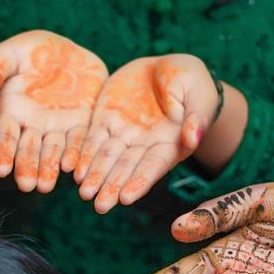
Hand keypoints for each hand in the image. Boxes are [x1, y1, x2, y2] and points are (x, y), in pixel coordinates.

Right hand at [0, 31, 106, 193]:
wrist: (70, 54)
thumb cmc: (34, 52)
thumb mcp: (14, 51)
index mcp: (11, 113)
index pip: (4, 137)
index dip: (2, 152)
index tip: (0, 169)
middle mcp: (32, 127)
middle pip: (27, 152)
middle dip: (26, 168)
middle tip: (26, 184)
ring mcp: (56, 130)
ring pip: (51, 153)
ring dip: (48, 170)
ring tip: (46, 185)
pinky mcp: (80, 127)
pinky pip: (77, 143)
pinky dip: (74, 155)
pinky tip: (71, 166)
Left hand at [73, 55, 217, 213]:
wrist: (168, 66)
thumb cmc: (191, 82)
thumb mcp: (199, 94)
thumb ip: (197, 117)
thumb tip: (193, 138)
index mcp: (170, 144)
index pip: (153, 166)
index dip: (139, 182)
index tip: (126, 198)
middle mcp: (144, 144)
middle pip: (126, 168)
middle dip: (112, 186)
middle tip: (99, 206)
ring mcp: (124, 133)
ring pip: (107, 158)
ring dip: (95, 176)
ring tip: (83, 193)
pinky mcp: (106, 119)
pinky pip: (93, 139)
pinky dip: (84, 155)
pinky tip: (74, 171)